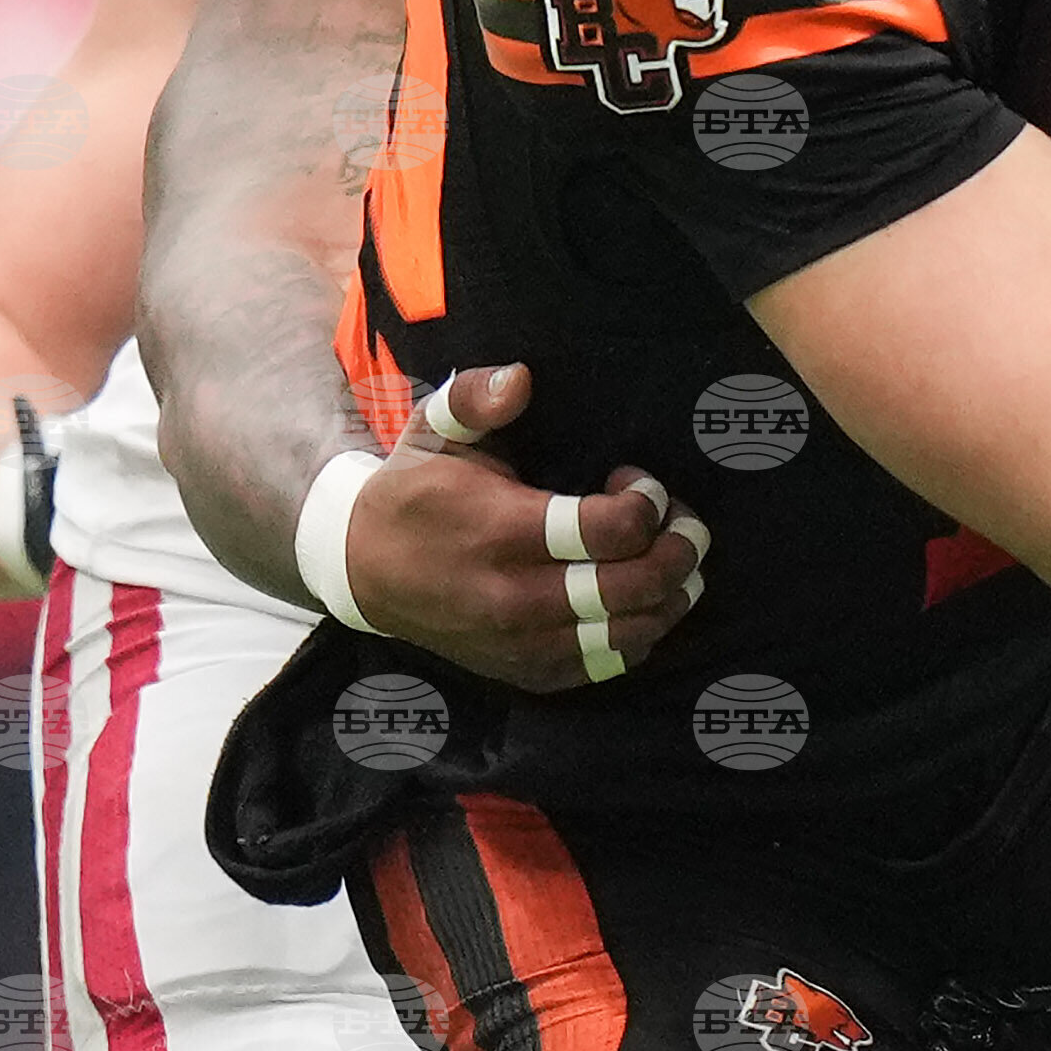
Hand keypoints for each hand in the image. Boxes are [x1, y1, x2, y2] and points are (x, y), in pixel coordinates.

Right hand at [342, 362, 709, 689]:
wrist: (363, 570)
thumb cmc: (414, 491)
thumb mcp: (433, 430)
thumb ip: (474, 397)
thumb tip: (521, 378)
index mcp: (500, 531)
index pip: (607, 530)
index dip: (646, 504)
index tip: (638, 482)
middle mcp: (516, 597)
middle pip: (632, 586)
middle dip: (678, 551)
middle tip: (687, 524)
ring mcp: (525, 643)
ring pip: (630, 633)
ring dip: (672, 596)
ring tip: (678, 562)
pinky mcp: (529, 672)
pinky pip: (608, 664)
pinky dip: (641, 635)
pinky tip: (645, 602)